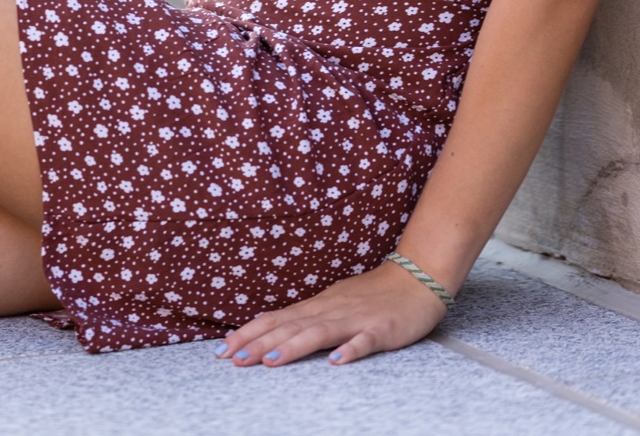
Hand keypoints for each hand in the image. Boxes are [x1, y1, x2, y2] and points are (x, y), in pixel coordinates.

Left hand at [213, 261, 448, 367]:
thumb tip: (272, 331)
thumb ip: (307, 319)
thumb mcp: (334, 303)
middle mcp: (331, 310)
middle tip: (234, 360)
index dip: (250, 334)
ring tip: (271, 361)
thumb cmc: (372, 295)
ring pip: (320, 332)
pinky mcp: (382, 329)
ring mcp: (356, 319)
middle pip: (291, 326)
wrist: (416, 279)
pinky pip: (365, 340)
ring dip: (294, 346)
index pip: (277, 319)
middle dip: (260, 343)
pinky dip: (350, 349)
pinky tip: (337, 361)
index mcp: (318, 306)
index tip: (223, 350)